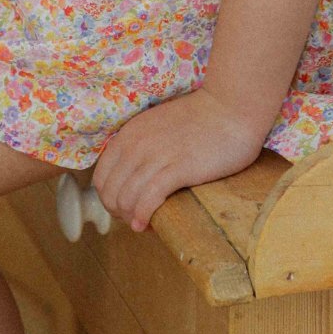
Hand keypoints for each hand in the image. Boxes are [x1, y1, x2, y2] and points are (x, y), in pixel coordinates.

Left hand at [91, 88, 267, 232]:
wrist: (231, 108)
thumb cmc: (199, 120)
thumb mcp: (157, 128)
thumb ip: (141, 147)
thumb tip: (133, 179)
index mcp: (129, 134)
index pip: (101, 178)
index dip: (109, 199)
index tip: (126, 208)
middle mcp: (136, 144)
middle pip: (110, 193)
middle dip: (118, 213)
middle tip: (137, 219)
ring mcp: (156, 156)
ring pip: (125, 199)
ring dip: (131, 218)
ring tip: (145, 224)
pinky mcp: (178, 168)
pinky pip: (148, 199)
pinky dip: (143, 216)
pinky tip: (148, 225)